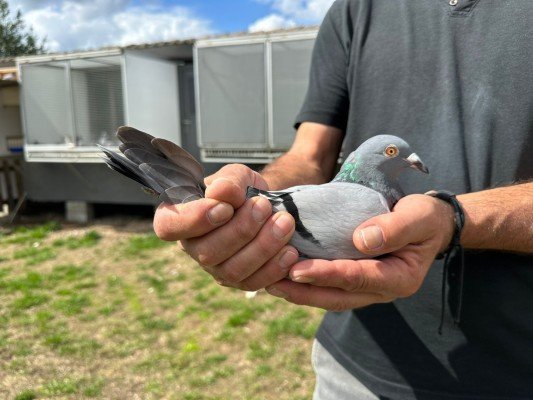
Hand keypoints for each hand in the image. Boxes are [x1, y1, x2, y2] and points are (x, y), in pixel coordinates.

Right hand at [153, 164, 297, 290]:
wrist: (266, 206)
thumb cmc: (243, 190)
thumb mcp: (237, 176)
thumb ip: (229, 181)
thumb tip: (221, 193)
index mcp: (180, 218)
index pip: (169, 227)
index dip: (195, 220)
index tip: (225, 207)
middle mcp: (192, 248)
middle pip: (208, 252)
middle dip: (241, 230)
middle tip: (264, 206)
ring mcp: (215, 268)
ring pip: (233, 270)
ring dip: (263, 247)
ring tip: (285, 223)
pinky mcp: (240, 281)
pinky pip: (253, 283)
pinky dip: (274, 268)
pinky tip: (290, 250)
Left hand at [265, 194, 454, 310]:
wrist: (431, 224)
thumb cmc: (425, 218)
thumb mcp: (418, 217)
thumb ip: (395, 228)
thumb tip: (362, 240)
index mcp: (400, 278)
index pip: (358, 278)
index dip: (327, 275)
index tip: (297, 270)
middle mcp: (382, 290)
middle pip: (339, 296)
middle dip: (304, 292)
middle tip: (272, 283)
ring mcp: (369, 288)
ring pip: (331, 296)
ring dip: (301, 292)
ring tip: (270, 283)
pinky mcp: (358, 280)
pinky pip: (331, 287)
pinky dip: (308, 283)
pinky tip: (285, 275)